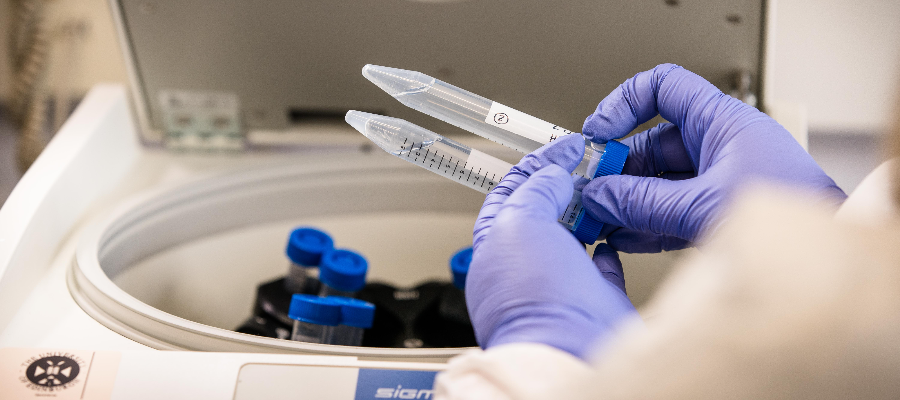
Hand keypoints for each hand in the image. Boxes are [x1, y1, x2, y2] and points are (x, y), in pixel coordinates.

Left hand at [468, 134, 638, 358]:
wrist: (570, 350)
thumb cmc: (534, 298)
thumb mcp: (521, 221)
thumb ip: (535, 190)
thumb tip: (555, 175)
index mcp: (495, 246)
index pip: (513, 192)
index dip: (539, 163)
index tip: (568, 146)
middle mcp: (525, 267)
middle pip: (547, 212)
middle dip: (568, 184)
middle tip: (593, 162)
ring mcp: (561, 285)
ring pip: (577, 236)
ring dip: (592, 210)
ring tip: (607, 186)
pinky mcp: (595, 302)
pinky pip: (604, 268)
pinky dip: (611, 247)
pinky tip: (616, 231)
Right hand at [582, 64, 846, 252]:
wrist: (829, 263)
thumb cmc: (792, 216)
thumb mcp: (703, 204)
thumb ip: (645, 202)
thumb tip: (601, 196)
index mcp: (721, 123)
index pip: (663, 88)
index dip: (624, 103)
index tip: (599, 131)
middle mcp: (717, 146)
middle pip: (651, 144)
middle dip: (617, 168)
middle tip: (591, 190)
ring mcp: (716, 179)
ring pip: (657, 181)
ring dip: (626, 201)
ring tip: (601, 220)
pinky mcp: (717, 211)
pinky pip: (669, 209)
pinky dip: (644, 222)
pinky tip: (625, 238)